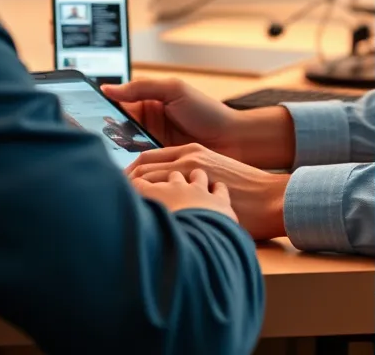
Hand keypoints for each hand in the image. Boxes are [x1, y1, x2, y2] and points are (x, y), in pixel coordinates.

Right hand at [102, 78, 294, 167]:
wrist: (233, 140)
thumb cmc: (207, 111)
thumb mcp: (175, 90)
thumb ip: (143, 87)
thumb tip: (109, 88)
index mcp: (147, 104)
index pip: (115, 106)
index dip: (97, 111)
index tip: (79, 117)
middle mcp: (145, 126)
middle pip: (114, 131)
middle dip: (102, 137)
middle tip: (88, 143)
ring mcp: (150, 147)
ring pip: (122, 151)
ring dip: (113, 156)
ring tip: (99, 161)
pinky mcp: (158, 166)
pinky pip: (138, 168)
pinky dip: (129, 170)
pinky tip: (119, 174)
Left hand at [129, 144, 288, 240]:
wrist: (269, 197)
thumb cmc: (242, 190)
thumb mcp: (212, 175)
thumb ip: (188, 179)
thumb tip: (166, 197)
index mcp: (189, 153)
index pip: (146, 159)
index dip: (127, 174)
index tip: (114, 188)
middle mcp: (186, 159)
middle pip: (141, 168)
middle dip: (121, 184)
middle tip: (105, 200)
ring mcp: (191, 175)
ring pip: (146, 181)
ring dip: (129, 195)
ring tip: (116, 212)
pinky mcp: (196, 190)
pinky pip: (161, 197)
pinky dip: (145, 206)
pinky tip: (137, 221)